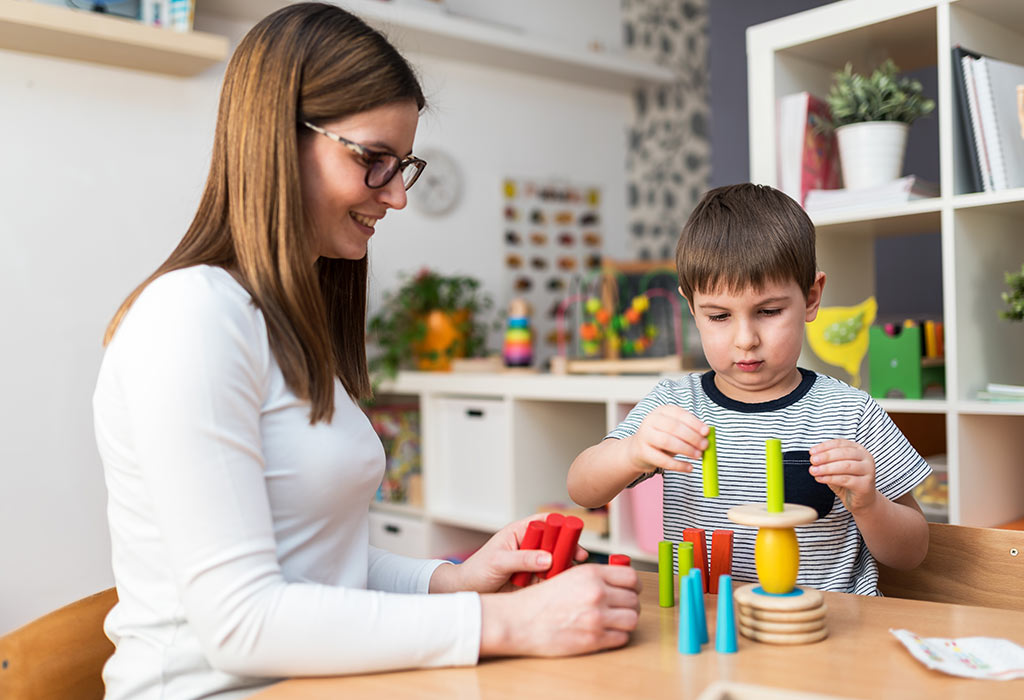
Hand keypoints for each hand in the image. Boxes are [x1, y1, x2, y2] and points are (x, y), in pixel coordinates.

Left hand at [430, 515, 587, 593]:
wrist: (468, 592)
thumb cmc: (477, 571)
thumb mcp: (498, 562)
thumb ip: (522, 559)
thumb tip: (548, 558)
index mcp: (519, 533)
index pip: (544, 522)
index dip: (560, 525)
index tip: (572, 532)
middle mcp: (528, 546)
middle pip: (554, 542)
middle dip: (567, 548)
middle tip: (578, 556)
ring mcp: (532, 563)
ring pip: (555, 561)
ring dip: (563, 566)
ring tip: (569, 573)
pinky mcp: (534, 580)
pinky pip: (551, 578)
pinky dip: (558, 581)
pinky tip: (562, 585)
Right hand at [479, 563, 640, 656]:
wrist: (520, 621)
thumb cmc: (539, 600)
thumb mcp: (567, 576)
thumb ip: (593, 577)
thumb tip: (618, 581)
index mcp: (591, 573)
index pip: (631, 578)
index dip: (634, 586)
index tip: (631, 591)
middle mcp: (597, 593)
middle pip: (634, 600)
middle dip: (630, 605)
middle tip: (621, 609)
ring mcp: (597, 616)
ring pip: (632, 619)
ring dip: (626, 621)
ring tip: (616, 621)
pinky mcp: (594, 639)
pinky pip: (622, 638)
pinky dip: (618, 636)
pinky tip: (606, 633)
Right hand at [624, 405, 707, 474]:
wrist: (638, 450)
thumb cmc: (662, 438)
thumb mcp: (675, 430)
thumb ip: (690, 430)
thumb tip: (707, 436)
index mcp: (661, 411)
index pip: (679, 414)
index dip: (694, 423)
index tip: (706, 432)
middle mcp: (651, 420)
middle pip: (674, 427)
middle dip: (692, 437)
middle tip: (705, 446)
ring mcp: (645, 436)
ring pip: (667, 441)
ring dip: (686, 449)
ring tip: (698, 456)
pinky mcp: (643, 452)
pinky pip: (662, 460)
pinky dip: (678, 465)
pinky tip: (689, 467)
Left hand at [809, 439, 877, 513]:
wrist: (860, 500)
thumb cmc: (847, 481)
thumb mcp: (836, 468)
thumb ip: (827, 461)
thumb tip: (814, 458)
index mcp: (858, 449)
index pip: (840, 443)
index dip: (825, 446)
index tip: (812, 452)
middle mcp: (866, 458)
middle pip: (844, 453)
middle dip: (826, 456)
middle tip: (813, 460)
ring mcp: (868, 471)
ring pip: (846, 466)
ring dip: (827, 468)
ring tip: (814, 471)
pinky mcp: (865, 485)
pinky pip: (846, 479)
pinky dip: (831, 478)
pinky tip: (820, 478)